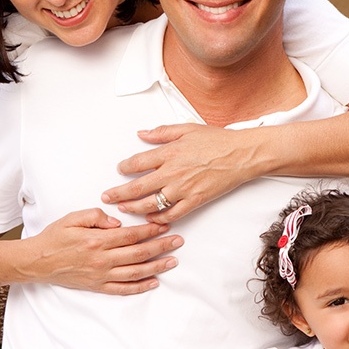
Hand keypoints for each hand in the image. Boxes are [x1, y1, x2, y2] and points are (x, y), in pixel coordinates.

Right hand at [26, 208, 182, 293]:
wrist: (37, 262)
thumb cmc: (54, 237)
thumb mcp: (72, 218)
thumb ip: (95, 216)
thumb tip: (117, 222)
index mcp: (97, 240)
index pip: (131, 235)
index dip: (150, 231)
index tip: (165, 226)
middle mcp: (102, 260)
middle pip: (138, 253)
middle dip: (161, 247)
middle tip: (178, 241)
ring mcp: (101, 275)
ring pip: (135, 272)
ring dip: (156, 266)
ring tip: (173, 261)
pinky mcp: (97, 286)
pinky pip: (123, 289)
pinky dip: (140, 287)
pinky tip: (154, 282)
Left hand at [101, 125, 255, 222]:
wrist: (241, 155)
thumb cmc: (217, 140)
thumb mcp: (186, 128)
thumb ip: (161, 132)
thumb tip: (141, 134)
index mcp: (169, 153)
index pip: (138, 163)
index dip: (125, 167)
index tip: (119, 170)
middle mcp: (173, 173)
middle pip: (138, 187)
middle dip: (119, 194)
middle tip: (107, 197)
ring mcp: (183, 189)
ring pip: (151, 204)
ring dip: (134, 208)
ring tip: (124, 210)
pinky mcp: (195, 200)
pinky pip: (173, 214)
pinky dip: (160, 219)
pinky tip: (151, 220)